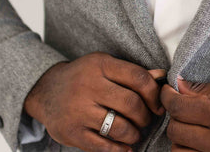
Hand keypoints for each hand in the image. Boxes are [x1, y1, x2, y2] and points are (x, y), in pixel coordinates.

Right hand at [23, 52, 166, 151]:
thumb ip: (132, 72)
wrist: (47, 90)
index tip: (157, 104)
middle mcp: (89, 86)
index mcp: (101, 65)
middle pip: (130, 103)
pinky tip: (124, 147)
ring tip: (135, 133)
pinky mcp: (71, 132)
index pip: (137, 77)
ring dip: (134, 134)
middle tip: (146, 120)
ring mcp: (78, 110)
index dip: (153, 93)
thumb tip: (161, 75)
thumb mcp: (105, 66)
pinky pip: (101, 146)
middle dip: (145, 116)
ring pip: (118, 127)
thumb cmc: (85, 76)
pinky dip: (118, 149)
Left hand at [161, 76, 209, 151]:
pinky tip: (195, 141)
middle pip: (175, 129)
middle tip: (183, 108)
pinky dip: (187, 151)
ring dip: (180, 137)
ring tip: (191, 126)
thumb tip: (177, 87)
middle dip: (175, 116)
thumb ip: (202, 89)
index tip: (166, 92)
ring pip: (178, 150)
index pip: (179, 107)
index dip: (167, 97)